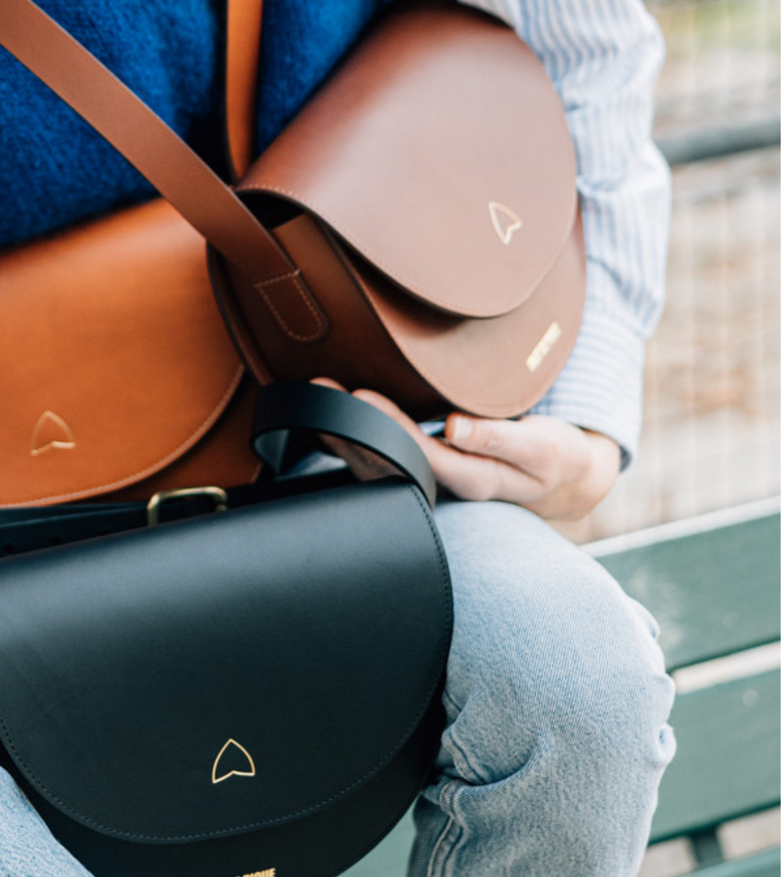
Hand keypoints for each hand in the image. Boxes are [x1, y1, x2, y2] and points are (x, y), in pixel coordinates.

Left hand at [311, 379, 619, 521]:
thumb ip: (498, 437)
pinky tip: (332, 418)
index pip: (418, 453)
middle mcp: (444, 485)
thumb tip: (456, 427)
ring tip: (316, 399)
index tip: (360, 397)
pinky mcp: (426, 470)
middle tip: (320, 391)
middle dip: (349, 428)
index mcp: (471, 479)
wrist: (561, 480)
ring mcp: (432, 480)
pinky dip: (355, 438)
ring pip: (377, 463)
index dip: (387, 426)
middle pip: (386, 461)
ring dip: (344, 432)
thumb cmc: (551, 456)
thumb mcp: (539, 446)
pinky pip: (382, 458)